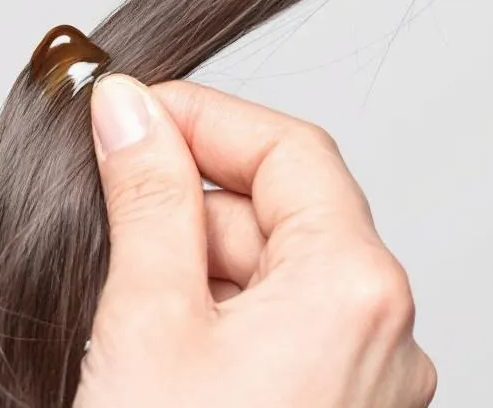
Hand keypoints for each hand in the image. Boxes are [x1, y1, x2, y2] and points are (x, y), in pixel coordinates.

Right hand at [77, 76, 436, 407]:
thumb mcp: (147, 322)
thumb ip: (146, 200)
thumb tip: (130, 112)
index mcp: (356, 290)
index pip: (290, 150)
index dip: (204, 119)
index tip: (132, 111)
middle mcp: (386, 335)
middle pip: (285, 212)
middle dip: (191, 201)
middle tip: (105, 200)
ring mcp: (370, 383)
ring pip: (280, 277)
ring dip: (199, 267)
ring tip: (119, 304)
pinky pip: (285, 335)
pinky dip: (223, 322)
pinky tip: (157, 348)